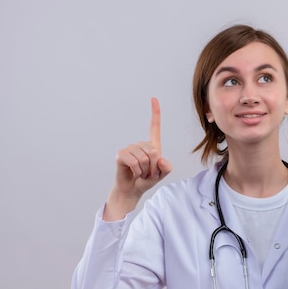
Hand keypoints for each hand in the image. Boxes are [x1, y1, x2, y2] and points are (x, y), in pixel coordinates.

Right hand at [104, 98, 171, 219]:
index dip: (155, 113)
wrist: (132, 190)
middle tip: (148, 173)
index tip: (153, 99)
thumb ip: (166, 167)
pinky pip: (134, 161)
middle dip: (153, 167)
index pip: (154, 127)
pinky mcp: (121, 155)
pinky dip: (137, 171)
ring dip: (145, 171)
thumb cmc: (146, 180)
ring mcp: (130, 148)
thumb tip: (160, 158)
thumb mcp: (162, 174)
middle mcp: (140, 144)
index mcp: (152, 145)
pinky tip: (134, 174)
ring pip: (144, 158)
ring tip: (140, 174)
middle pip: (154, 151)